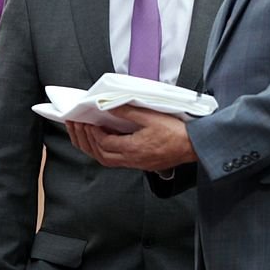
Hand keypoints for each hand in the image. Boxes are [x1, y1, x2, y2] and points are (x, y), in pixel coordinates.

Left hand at [66, 107, 195, 170]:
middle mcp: (131, 159)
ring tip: (85, 135)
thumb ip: (128, 111)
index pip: (103, 142)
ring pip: (106, 160)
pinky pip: (115, 161)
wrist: (193, 146)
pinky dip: (104, 151)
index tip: (86, 120)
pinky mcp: (140, 163)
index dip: (91, 132)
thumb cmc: (177, 133)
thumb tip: (110, 106)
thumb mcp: (151, 117)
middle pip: (99, 154)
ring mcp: (135, 163)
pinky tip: (104, 142)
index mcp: (132, 148)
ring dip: (92, 148)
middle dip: (85, 140)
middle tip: (77, 127)